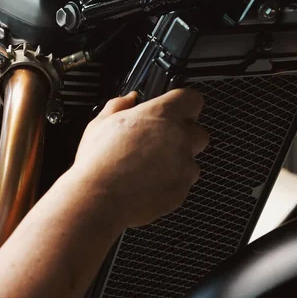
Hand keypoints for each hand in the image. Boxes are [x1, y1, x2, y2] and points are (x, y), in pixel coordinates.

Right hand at [71, 89, 208, 227]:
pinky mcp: (182, 190)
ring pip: (191, 160)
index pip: (192, 98)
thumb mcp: (100, 123)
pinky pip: (183, 182)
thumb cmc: (98, 162)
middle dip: (183, 135)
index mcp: (161, 115)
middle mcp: (179, 138)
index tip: (173, 108)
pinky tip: (146, 181)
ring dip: (177, 161)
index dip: (182, 103)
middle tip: (158, 140)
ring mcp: (183, 166)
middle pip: (198, 131)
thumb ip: (119, 105)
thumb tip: (129, 99)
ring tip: (148, 165)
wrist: (99, 199)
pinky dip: (169, 182)